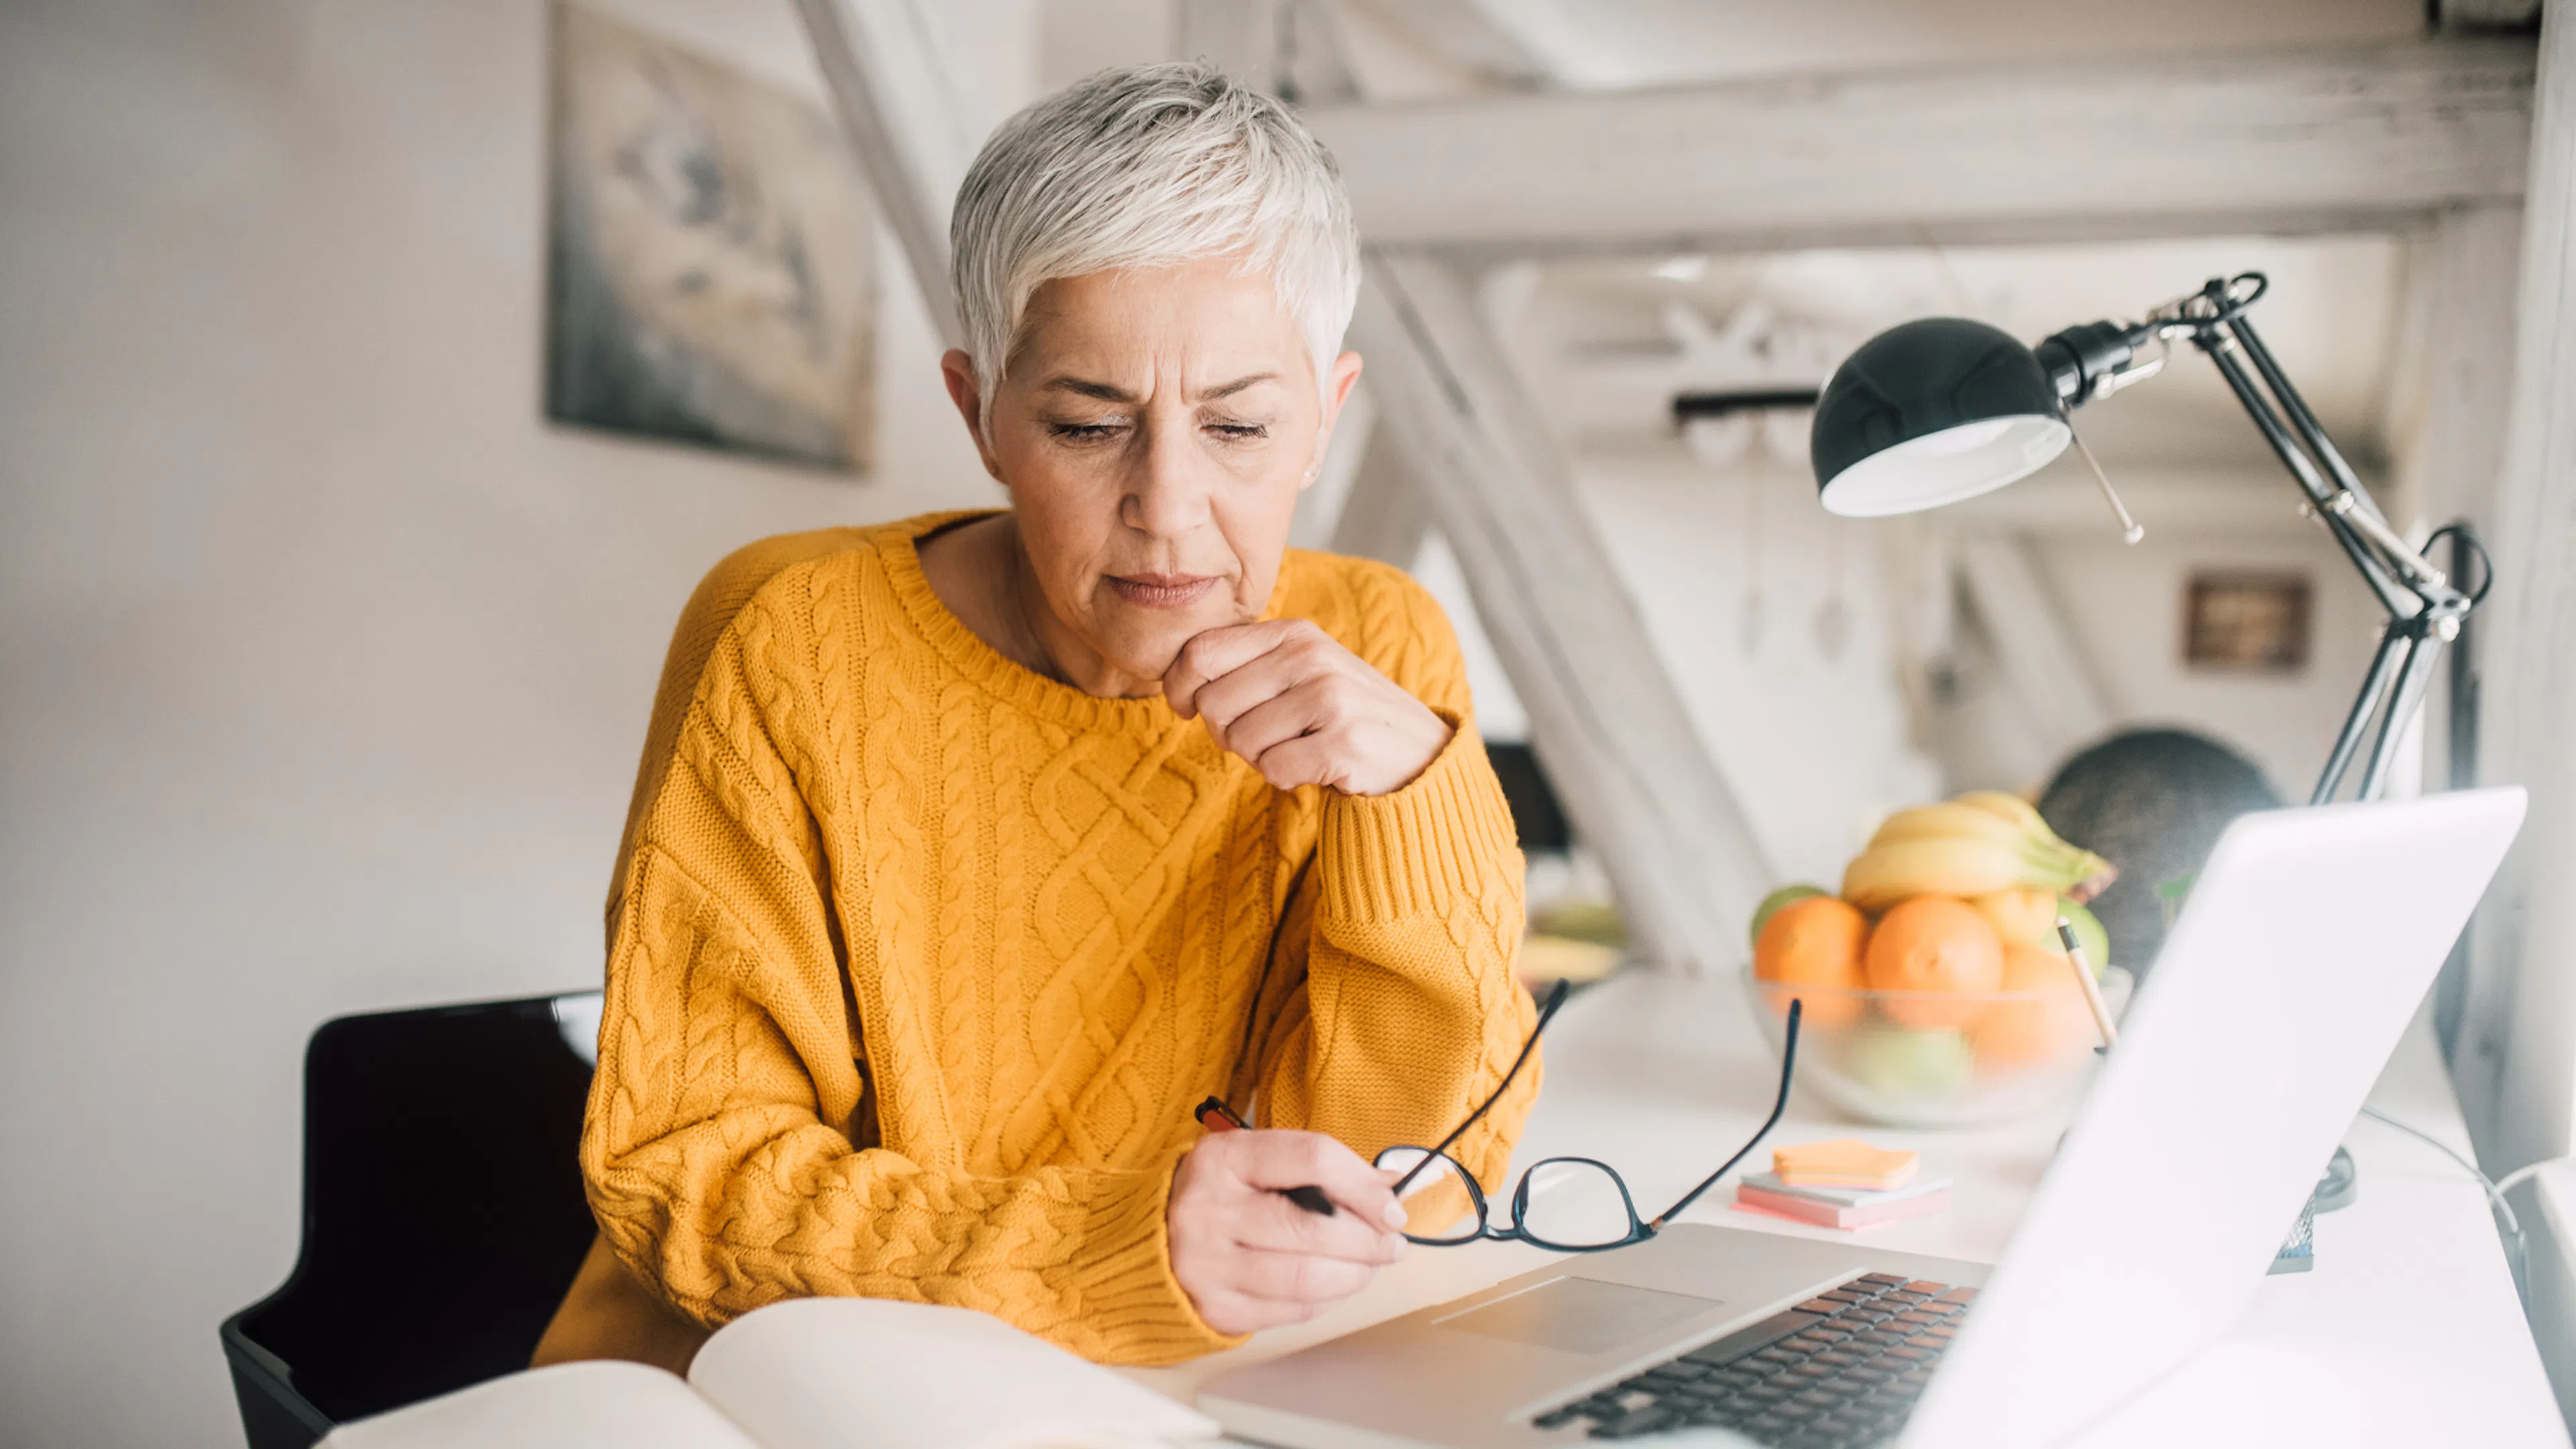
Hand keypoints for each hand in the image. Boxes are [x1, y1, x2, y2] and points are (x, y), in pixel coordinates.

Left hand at [1164, 620, 1453, 795]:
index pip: (1200, 652)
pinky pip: (1274, 770)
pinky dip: (1285, 778)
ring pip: (1241, 741)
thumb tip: (1178, 683)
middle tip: (1263, 737)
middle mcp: (1311, 657)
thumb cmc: (1338, 714)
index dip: (1180, 688)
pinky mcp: (1344, 742)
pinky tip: (1313, 766)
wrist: (1417, 752)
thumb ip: (1244, 665)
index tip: (1190, 708)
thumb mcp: (1298, 671)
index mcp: (1293, 633)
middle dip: (1226, 732)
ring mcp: (1330, 698)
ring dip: (1260, 758)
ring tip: (1297, 748)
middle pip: (1213, 703)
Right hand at [1167, 1128, 1410, 1334]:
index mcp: (1223, 1157)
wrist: (1152, 1237)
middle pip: (1314, 1227)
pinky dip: (1327, 1300)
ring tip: (1367, 1267)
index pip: (1312, 1159)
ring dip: (1354, 1275)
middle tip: (1391, 1245)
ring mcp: (1206, 1263)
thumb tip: (1391, 1185)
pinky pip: (1292, 1311)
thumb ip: (1319, 1169)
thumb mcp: (1258, 1162)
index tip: (1391, 1207)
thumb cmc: (1222, 1194)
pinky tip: (1334, 1286)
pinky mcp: (1214, 1307)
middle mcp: (1208, 1208)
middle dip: (1368, 1240)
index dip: (1364, 1185)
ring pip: (1306, 1277)